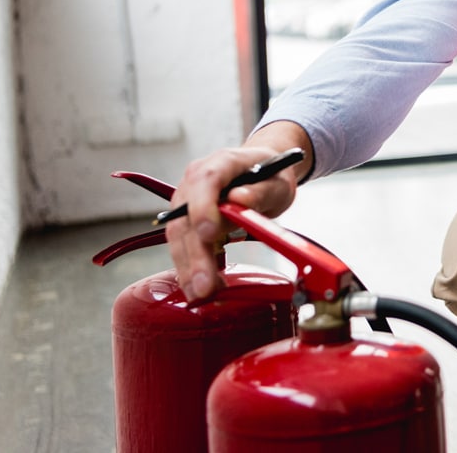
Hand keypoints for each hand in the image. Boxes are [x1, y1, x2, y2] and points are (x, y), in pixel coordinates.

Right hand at [164, 121, 311, 299]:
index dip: (203, 207)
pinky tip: (199, 289)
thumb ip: (260, 191)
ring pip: (179, 237)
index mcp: (220, 163)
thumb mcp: (277, 181)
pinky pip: (183, 247)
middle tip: (205, 285)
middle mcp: (194, 182)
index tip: (210, 233)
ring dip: (188, 268)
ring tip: (202, 294)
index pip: (205, 181)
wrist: (263, 172)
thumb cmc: (270, 174)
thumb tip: (240, 198)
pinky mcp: (186, 222)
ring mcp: (186, 202)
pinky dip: (190, 269)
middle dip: (195, 254)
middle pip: (187, 217)